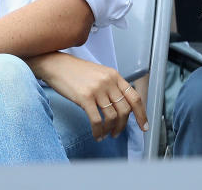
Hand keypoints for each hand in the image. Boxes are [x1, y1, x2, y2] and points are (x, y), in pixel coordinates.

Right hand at [29, 52, 147, 140]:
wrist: (57, 66)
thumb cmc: (77, 72)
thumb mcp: (100, 74)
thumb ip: (112, 87)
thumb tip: (121, 108)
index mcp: (115, 76)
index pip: (134, 97)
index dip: (141, 114)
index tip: (144, 126)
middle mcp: (109, 81)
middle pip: (125, 110)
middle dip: (123, 125)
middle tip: (117, 133)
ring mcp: (97, 89)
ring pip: (111, 117)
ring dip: (110, 130)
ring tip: (105, 134)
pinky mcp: (85, 98)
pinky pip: (97, 120)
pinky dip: (98, 131)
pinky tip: (97, 135)